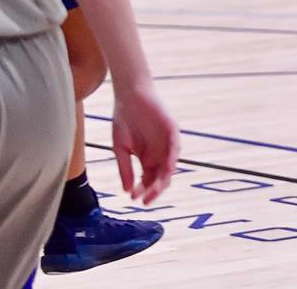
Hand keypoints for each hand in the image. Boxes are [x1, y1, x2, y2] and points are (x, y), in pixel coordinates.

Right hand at [110, 84, 179, 204]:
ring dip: (163, 179)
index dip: (143, 190)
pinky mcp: (172, 130)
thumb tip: (127, 190)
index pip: (148, 179)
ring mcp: (166, 143)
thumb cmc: (124, 121)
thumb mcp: (120, 148)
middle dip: (154, 190)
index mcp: (146, 158)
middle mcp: (159, 153)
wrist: (129, 97)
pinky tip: (168, 169)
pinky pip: (175, 147)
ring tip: (155, 189)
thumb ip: (125, 168)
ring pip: (169, 165)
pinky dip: (172, 158)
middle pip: (160, 176)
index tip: (135, 199)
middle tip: (146, 200)